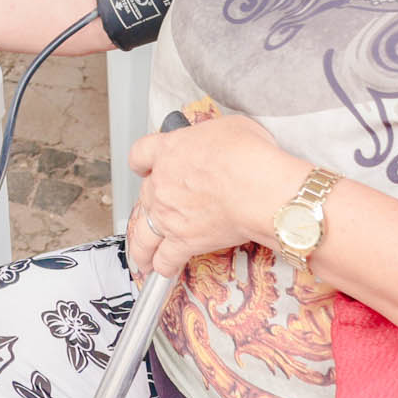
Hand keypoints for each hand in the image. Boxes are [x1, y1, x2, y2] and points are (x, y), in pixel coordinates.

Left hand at [125, 113, 310, 280]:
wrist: (257, 186)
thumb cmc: (249, 155)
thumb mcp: (229, 128)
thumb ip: (211, 138)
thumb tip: (220, 143)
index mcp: (169, 151)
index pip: (141, 154)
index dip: (142, 162)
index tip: (143, 168)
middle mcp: (161, 183)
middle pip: (143, 196)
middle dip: (149, 207)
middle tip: (156, 213)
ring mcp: (168, 214)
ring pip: (144, 235)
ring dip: (141, 248)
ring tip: (141, 256)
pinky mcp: (183, 240)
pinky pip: (165, 258)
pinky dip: (163, 266)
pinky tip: (163, 269)